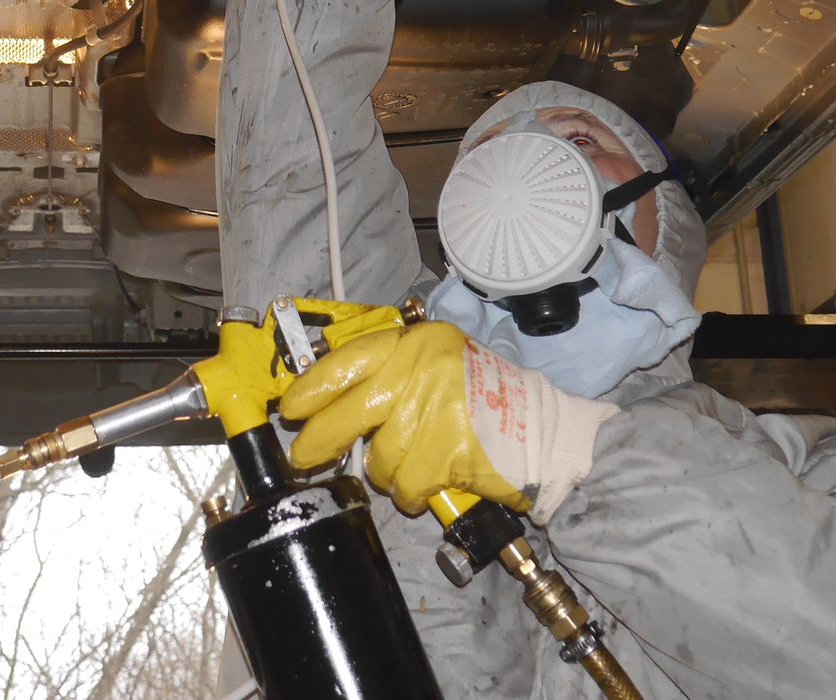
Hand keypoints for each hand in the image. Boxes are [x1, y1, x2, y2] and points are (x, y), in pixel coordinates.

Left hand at [279, 321, 614, 520]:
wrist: (544, 428)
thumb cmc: (484, 396)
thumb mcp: (436, 360)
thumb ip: (390, 372)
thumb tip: (331, 400)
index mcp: (416, 344)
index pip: (348, 360)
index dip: (313, 386)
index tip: (291, 407)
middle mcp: (422, 372)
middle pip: (349, 414)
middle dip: (318, 441)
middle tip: (303, 456)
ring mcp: (434, 414)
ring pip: (378, 458)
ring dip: (386, 472)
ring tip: (408, 464)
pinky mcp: (446, 454)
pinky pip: (405, 485)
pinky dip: (410, 492)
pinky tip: (428, 480)